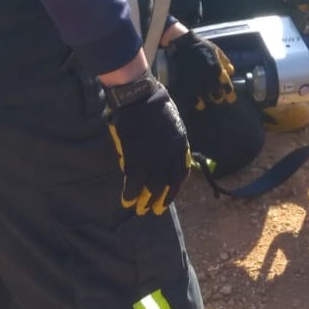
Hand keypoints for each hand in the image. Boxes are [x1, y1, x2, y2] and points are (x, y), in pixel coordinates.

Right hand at [105, 75, 190, 214]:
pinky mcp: (136, 161)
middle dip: (164, 199)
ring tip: (141, 210)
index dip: (176, 184)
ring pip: (152, 188)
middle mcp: (170, 156)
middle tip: (157, 210)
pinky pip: (134, 184)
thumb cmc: (155, 103)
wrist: (140, 98)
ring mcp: (154, 160)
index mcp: (181, 144)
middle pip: (169, 184)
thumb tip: (164, 150)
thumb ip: (171, 137)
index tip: (170, 191)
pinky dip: (130, 194)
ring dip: (146, 201)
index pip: (182, 171)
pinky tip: (126, 201)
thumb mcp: (172, 120)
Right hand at [163, 30, 238, 114]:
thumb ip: (225, 62)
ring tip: (206, 101)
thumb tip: (232, 72)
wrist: (183, 43)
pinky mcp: (185, 84)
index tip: (230, 98)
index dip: (230, 94)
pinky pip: (191, 99)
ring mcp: (196, 82)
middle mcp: (208, 78)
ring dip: (207, 100)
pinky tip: (197, 103)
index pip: (227, 87)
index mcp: (217, 69)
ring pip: (205, 99)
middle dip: (218, 97)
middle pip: (216, 96)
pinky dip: (196, 103)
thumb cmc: (201, 46)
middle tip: (217, 97)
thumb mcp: (216, 51)